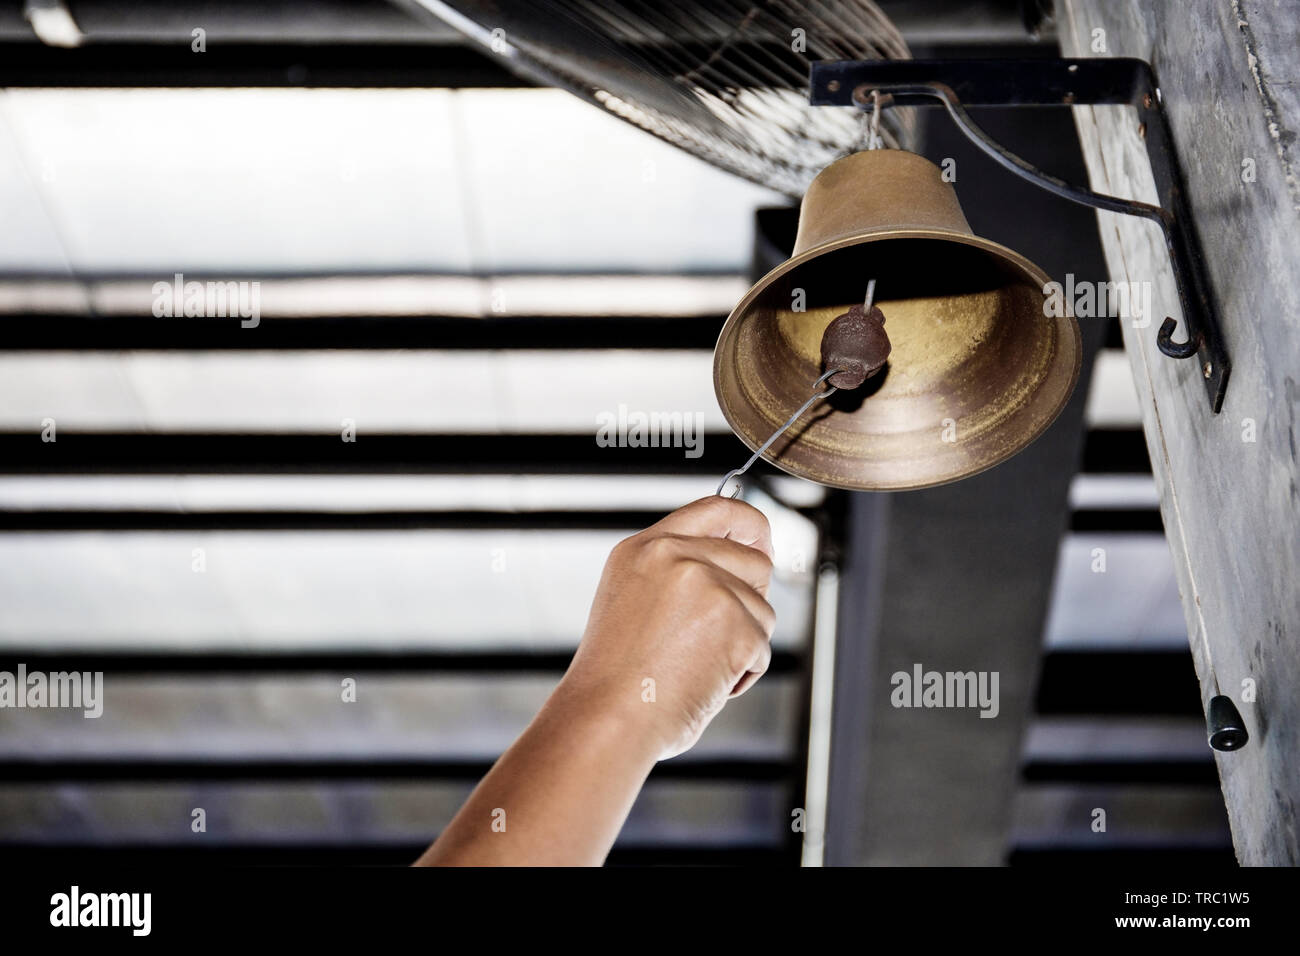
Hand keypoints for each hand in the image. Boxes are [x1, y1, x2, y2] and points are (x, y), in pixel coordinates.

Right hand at [557, 496, 775, 759]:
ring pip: (763, 610)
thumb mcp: (633, 602)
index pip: (715, 509)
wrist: (607, 717)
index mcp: (644, 548)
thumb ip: (676, 576)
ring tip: (695, 668)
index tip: (762, 544)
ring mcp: (707, 584)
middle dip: (751, 601)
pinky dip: (742, 674)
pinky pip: (762, 648)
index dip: (750, 525)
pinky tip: (703, 683)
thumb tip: (735, 572)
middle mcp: (674, 555)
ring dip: (743, 645)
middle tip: (721, 637)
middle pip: (755, 562)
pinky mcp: (734, 619)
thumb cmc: (616, 680)